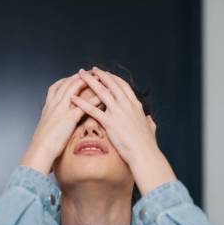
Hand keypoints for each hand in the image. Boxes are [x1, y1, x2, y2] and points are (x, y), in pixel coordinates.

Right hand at [20, 74, 100, 174]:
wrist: (39, 151)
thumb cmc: (41, 145)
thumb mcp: (45, 129)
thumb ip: (51, 122)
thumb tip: (55, 123)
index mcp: (47, 107)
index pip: (56, 86)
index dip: (66, 80)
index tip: (75, 77)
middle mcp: (54, 105)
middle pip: (67, 83)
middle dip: (79, 76)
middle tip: (90, 72)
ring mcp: (61, 109)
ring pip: (74, 88)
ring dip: (88, 81)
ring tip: (99, 78)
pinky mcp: (69, 118)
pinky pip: (84, 104)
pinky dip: (94, 99)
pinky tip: (103, 97)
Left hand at [71, 67, 175, 194]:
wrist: (145, 154)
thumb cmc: (147, 145)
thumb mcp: (150, 129)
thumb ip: (149, 122)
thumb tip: (150, 119)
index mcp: (136, 105)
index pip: (123, 86)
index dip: (112, 78)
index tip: (104, 73)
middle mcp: (127, 105)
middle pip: (111, 85)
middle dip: (99, 75)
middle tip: (89, 70)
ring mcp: (119, 113)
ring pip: (101, 92)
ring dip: (89, 82)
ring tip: (80, 76)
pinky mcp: (110, 122)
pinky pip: (93, 110)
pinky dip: (82, 103)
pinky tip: (73, 98)